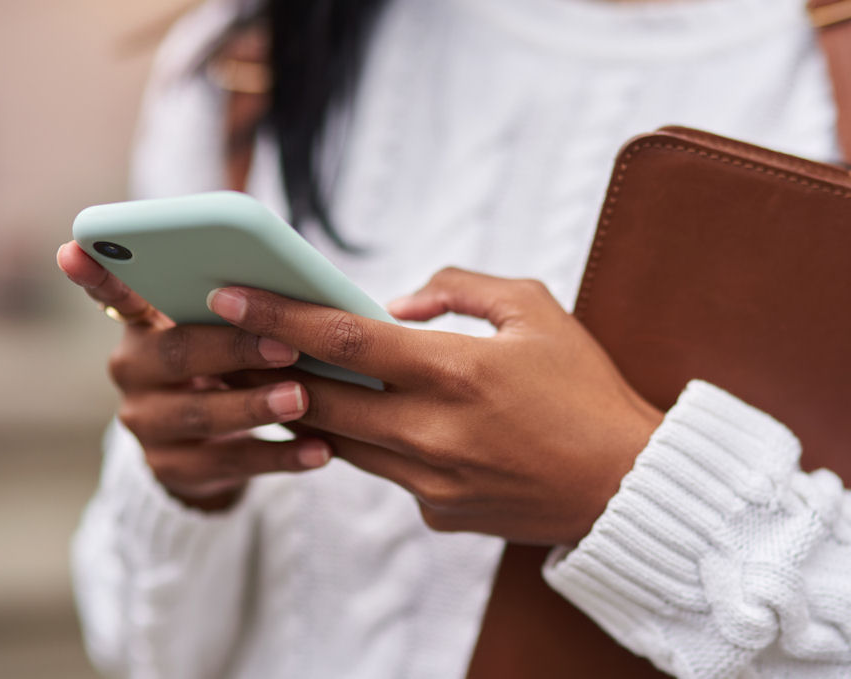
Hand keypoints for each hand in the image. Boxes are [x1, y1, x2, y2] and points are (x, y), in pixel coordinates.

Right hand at [57, 242, 331, 510]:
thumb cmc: (228, 367)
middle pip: (176, 354)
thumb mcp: (226, 333)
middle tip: (288, 343)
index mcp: (144, 326)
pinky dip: (280, 457)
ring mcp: (147, 424)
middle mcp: (133, 372)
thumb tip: (296, 282)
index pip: (115, 293)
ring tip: (303, 398)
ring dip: (256, 405)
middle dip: (233, 347)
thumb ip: (241, 308)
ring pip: (200, 414)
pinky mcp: (173, 470)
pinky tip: (320, 450)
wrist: (211, 448)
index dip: (95, 274)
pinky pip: (230, 465)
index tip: (73, 248)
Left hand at [208, 267, 662, 543]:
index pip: (342, 338)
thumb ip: (458, 290)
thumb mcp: (534, 309)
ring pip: (341, 440)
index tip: (226, 294)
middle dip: (266, 367)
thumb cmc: (585, 386)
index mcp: (457, 371)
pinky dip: (374, 443)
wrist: (625, 482)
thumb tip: (395, 304)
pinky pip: (386, 472)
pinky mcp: (438, 514)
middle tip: (226, 340)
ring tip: (280, 376)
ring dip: (307, 408)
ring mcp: (432, 482)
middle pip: (320, 398)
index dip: (277, 314)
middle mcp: (434, 432)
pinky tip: (381, 422)